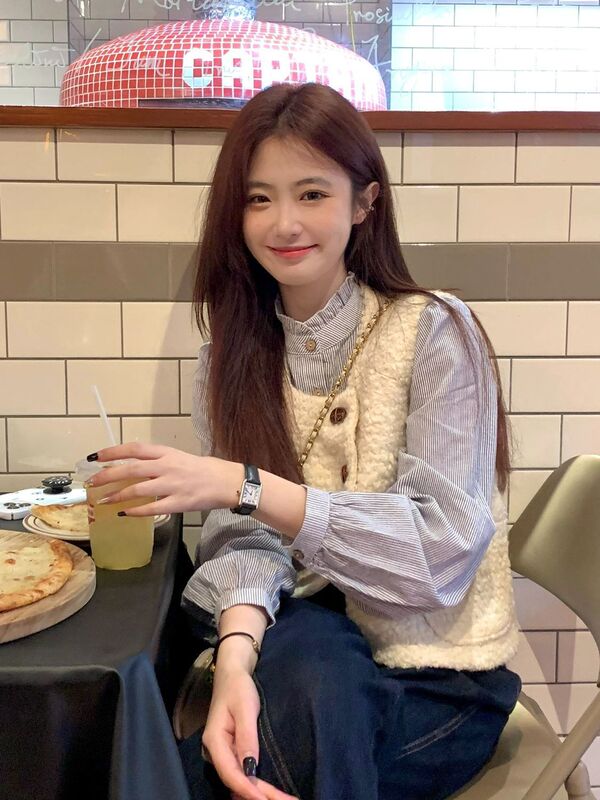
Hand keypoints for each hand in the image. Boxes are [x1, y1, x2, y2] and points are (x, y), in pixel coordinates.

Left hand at [85, 442, 241, 516]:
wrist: (227, 482)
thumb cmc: (202, 470)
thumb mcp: (178, 458)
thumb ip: (156, 462)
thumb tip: (131, 468)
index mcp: (167, 453)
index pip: (134, 449)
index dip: (112, 452)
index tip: (95, 456)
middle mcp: (167, 467)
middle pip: (131, 469)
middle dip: (107, 476)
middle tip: (92, 482)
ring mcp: (172, 485)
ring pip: (137, 490)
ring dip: (117, 496)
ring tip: (103, 501)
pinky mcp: (178, 503)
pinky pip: (152, 508)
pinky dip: (136, 511)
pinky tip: (125, 513)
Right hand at [202, 666, 296, 799]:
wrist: (232, 674)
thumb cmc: (239, 687)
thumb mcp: (245, 708)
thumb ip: (247, 738)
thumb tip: (250, 769)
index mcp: (214, 741)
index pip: (231, 773)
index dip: (248, 790)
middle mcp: (215, 752)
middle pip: (235, 782)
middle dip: (259, 796)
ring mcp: (222, 754)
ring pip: (239, 781)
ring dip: (259, 793)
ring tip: (281, 799)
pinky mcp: (231, 752)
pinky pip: (241, 774)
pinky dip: (255, 785)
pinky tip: (269, 792)